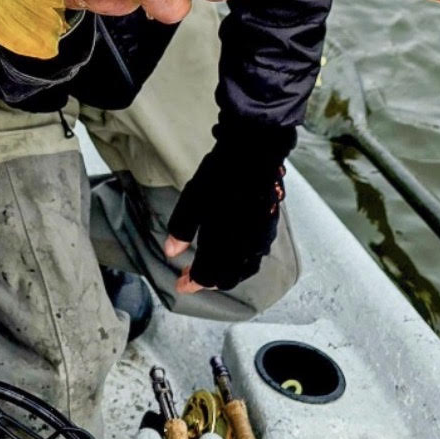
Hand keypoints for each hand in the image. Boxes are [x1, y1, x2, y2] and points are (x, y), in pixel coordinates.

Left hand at [163, 122, 295, 291]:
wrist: (254, 154)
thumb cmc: (220, 176)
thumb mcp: (192, 200)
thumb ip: (181, 229)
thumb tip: (170, 252)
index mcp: (225, 244)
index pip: (208, 276)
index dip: (192, 283)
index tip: (180, 285)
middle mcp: (245, 247)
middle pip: (228, 277)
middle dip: (209, 281)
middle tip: (192, 277)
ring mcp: (261, 238)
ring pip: (245, 269)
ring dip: (226, 274)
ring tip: (211, 269)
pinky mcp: (269, 227)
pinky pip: (255, 256)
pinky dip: (242, 263)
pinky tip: (234, 254)